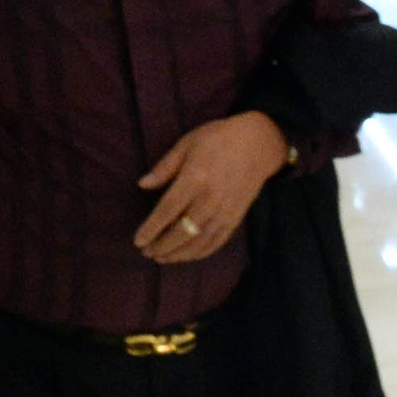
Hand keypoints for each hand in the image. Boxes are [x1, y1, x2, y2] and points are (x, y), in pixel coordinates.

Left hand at [133, 111, 288, 265]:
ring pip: (199, 242)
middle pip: (182, 232)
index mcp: (194, 178)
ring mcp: (225, 211)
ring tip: (161, 258)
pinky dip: (200, 253)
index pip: (167, 210)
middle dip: (162, 246)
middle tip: (146, 252)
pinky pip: (217, 241)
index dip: (151, 229)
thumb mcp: (186, 144)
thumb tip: (142, 185)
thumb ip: (164, 168)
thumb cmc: (217, 139)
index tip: (138, 241)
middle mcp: (210, 199)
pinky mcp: (236, 217)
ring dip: (179, 254)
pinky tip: (186, 255)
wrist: (258, 143)